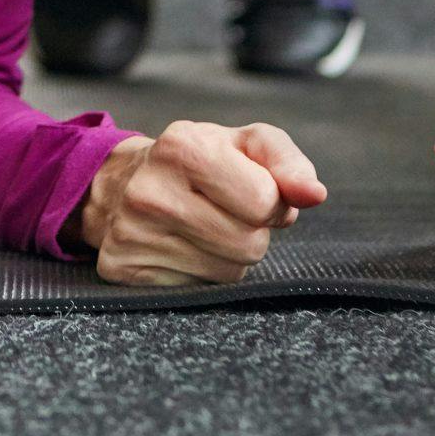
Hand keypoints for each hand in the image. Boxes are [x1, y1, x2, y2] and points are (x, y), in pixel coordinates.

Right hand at [71, 120, 327, 285]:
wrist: (120, 183)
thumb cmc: (197, 161)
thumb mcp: (243, 144)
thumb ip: (286, 162)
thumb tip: (315, 194)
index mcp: (183, 146)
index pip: (263, 200)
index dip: (271, 200)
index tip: (251, 189)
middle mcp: (152, 190)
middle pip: (249, 244)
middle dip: (251, 231)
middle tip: (226, 211)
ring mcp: (133, 233)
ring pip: (229, 273)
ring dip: (231, 255)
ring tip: (205, 228)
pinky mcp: (124, 269)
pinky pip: (199, 291)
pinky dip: (202, 273)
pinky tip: (182, 246)